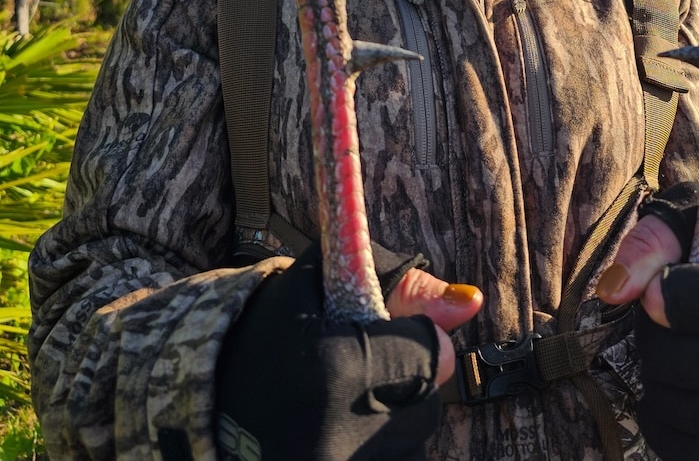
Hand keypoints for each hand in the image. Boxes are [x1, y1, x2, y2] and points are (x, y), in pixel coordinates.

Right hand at [216, 245, 479, 460]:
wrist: (199, 407)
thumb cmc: (266, 334)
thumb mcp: (323, 284)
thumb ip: (403, 287)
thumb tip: (470, 301)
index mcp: (335, 374)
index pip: (430, 357)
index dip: (418, 339)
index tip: (397, 333)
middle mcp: (336, 440)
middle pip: (426, 409)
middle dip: (406, 383)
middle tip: (360, 370)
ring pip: (410, 443)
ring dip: (390, 422)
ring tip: (344, 405)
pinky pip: (388, 458)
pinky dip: (374, 445)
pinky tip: (339, 431)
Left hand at [605, 202, 698, 460]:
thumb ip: (655, 243)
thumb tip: (612, 291)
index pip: (688, 297)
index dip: (658, 291)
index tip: (656, 292)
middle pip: (670, 357)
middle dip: (651, 335)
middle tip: (663, 323)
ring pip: (671, 403)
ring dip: (656, 376)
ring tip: (675, 354)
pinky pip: (678, 446)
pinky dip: (660, 419)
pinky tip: (674, 391)